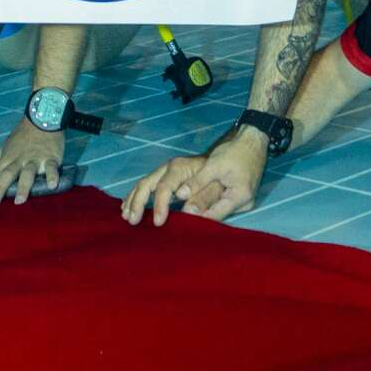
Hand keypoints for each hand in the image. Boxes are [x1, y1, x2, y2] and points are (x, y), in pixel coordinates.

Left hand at [0, 116, 65, 206]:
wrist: (42, 118)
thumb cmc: (21, 137)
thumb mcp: (3, 149)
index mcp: (6, 159)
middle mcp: (18, 161)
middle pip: (7, 175)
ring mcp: (34, 159)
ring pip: (27, 173)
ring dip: (23, 186)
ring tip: (19, 201)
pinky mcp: (50, 158)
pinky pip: (51, 168)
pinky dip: (52, 176)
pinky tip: (52, 186)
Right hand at [121, 130, 267, 225]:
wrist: (244, 148)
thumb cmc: (241, 169)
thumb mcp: (235, 187)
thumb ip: (211, 200)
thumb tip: (188, 213)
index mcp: (190, 168)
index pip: (167, 186)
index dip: (160, 205)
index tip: (159, 222)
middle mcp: (177, 166)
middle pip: (150, 181)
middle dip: (138, 201)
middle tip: (132, 221)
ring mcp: (173, 168)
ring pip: (146, 181)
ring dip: (134, 198)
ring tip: (126, 217)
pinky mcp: (173, 174)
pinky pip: (149, 182)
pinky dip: (137, 194)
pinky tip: (128, 206)